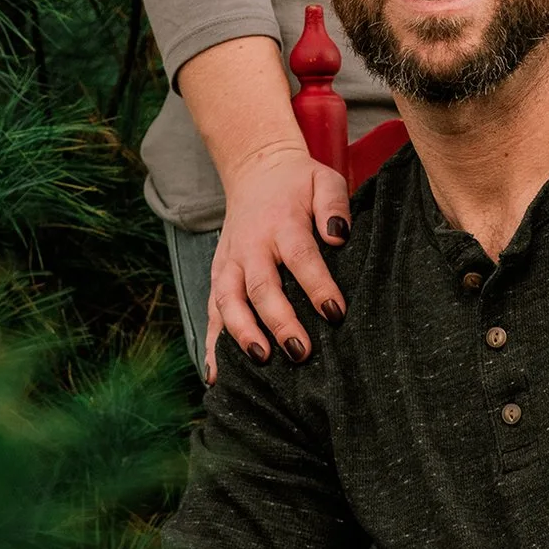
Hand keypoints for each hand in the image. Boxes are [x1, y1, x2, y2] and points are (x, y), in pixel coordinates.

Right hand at [205, 137, 350, 378]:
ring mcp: (229, 263)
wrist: (255, 172)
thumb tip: (338, 237)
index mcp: (282, 224)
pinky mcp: (217, 277)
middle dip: (279, 321)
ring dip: (242, 333)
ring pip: (228, 302)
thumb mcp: (324, 180)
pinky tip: (216, 375)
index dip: (317, 285)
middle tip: (300, 351)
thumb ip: (334, 205)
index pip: (301, 257)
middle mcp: (251, 246)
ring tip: (261, 361)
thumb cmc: (298, 185)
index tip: (335, 312)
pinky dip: (211, 344)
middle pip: (261, 286)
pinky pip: (211, 313)